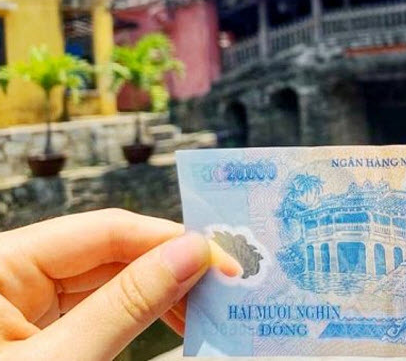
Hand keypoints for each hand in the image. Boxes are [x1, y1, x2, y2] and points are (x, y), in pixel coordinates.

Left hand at [0, 209, 238, 360]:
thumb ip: (127, 306)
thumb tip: (190, 255)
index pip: (104, 230)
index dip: (169, 240)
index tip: (222, 261)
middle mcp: (9, 275)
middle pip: (109, 253)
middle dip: (170, 269)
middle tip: (224, 290)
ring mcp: (20, 305)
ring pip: (107, 281)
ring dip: (160, 294)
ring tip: (205, 311)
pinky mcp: (33, 334)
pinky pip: (95, 310)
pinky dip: (136, 317)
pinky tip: (171, 322)